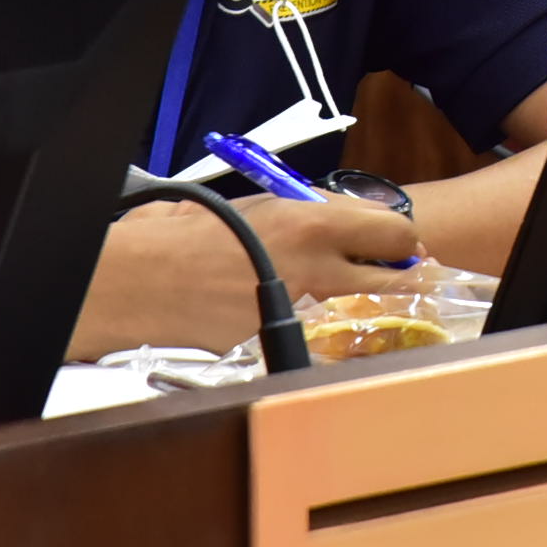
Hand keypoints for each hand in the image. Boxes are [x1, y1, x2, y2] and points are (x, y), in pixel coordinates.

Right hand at [64, 191, 423, 361]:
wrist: (142, 281)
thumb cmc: (195, 230)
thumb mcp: (261, 204)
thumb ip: (313, 212)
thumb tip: (357, 219)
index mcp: (315, 224)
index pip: (395, 233)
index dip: (404, 240)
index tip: (405, 244)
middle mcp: (317, 270)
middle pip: (392, 279)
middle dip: (400, 277)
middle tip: (404, 275)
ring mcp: (300, 311)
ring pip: (352, 307)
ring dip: (355, 300)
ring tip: (347, 294)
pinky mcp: (278, 342)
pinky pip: (306, 327)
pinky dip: (302, 321)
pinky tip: (282, 312)